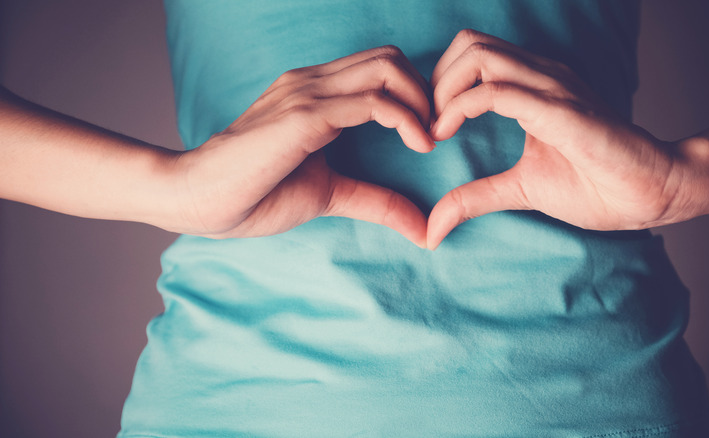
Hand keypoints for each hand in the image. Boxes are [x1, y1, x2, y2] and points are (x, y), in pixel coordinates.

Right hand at [173, 46, 434, 246]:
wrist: (197, 199)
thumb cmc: (253, 194)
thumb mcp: (328, 194)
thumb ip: (375, 200)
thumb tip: (422, 229)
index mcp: (315, 94)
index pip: (380, 68)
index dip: (415, 94)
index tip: (430, 134)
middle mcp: (313, 82)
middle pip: (391, 58)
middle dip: (426, 92)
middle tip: (437, 132)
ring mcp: (308, 94)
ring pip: (387, 69)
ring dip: (422, 102)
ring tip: (430, 139)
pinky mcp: (305, 116)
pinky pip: (373, 102)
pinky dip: (406, 119)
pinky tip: (419, 145)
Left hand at [426, 29, 683, 248]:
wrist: (653, 192)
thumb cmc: (596, 186)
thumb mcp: (520, 189)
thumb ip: (474, 198)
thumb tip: (433, 228)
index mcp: (533, 85)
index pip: (473, 54)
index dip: (440, 84)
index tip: (430, 127)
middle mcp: (541, 76)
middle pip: (469, 43)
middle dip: (435, 80)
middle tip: (428, 123)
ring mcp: (551, 87)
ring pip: (478, 55)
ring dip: (443, 89)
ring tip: (436, 128)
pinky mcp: (560, 110)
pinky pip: (498, 90)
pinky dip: (460, 107)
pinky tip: (447, 133)